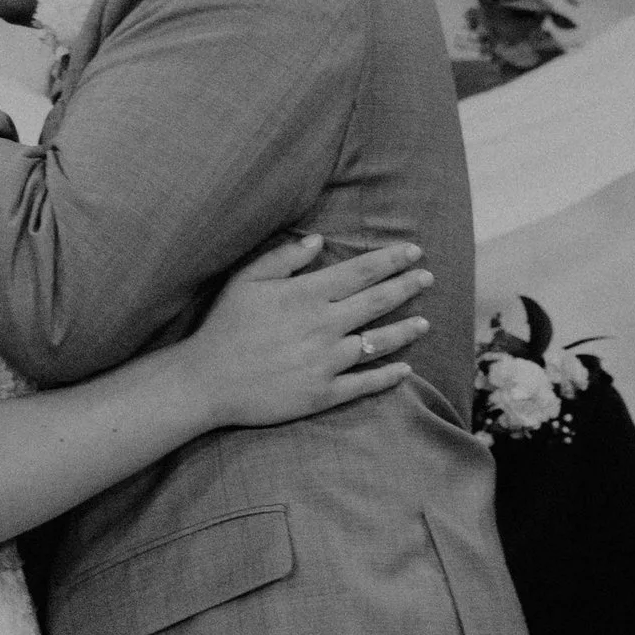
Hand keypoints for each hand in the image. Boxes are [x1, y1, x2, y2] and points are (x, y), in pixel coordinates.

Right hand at [185, 233, 432, 430]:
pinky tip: (405, 369)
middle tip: (428, 278)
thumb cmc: (224, 326)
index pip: (361, 272)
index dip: (391, 260)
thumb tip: (318, 241)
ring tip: (425, 322)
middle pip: (376, 302)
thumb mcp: (246, 280)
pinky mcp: (322, 393)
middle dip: (406, 287)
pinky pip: (364, 384)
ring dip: (405, 330)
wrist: (207, 381)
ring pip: (377, 343)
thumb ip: (284, 258)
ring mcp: (325, 362)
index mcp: (306, 295)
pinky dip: (388, 376)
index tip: (414, 251)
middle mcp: (323, 326)